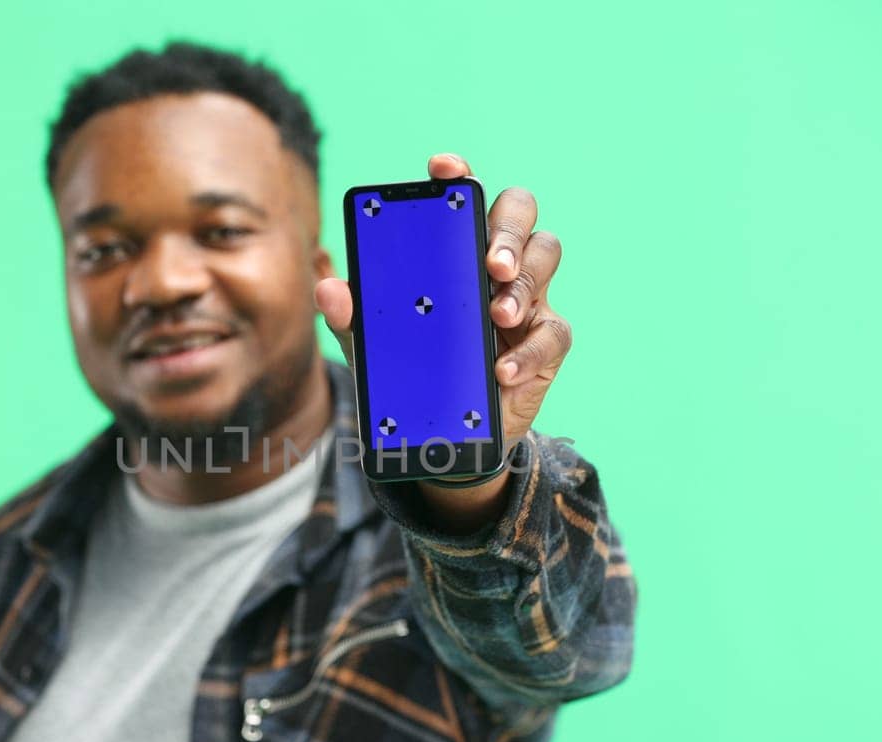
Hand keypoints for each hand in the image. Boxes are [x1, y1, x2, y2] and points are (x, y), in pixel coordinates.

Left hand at [315, 152, 570, 460]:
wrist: (446, 431)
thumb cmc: (414, 368)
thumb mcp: (373, 344)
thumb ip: (351, 316)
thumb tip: (328, 290)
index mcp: (455, 247)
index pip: (463, 196)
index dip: (458, 176)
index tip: (444, 170)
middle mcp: (494, 259)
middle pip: (518, 210)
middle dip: (508, 229)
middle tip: (492, 264)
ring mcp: (527, 295)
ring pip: (546, 253)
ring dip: (524, 282)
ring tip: (498, 316)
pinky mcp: (545, 339)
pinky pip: (553, 333)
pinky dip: (529, 353)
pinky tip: (503, 370)